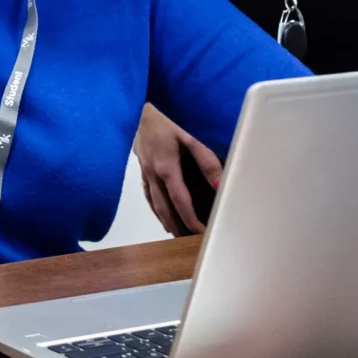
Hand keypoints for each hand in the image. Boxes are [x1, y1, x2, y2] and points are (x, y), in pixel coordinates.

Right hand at [135, 103, 218, 235]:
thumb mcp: (190, 138)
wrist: (139, 115)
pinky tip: (164, 219)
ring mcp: (145, 176)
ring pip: (155, 206)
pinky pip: (149, 198)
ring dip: (167, 223)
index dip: (190, 219)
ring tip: (180, 236)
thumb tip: (219, 185)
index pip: (180, 201)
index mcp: (166, 168)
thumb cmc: (167, 125)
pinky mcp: (141, 173)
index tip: (201, 232)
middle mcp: (153, 176)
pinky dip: (157, 211)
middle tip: (190, 243)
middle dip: (178, 227)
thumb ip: (206, 161)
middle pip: (164, 209)